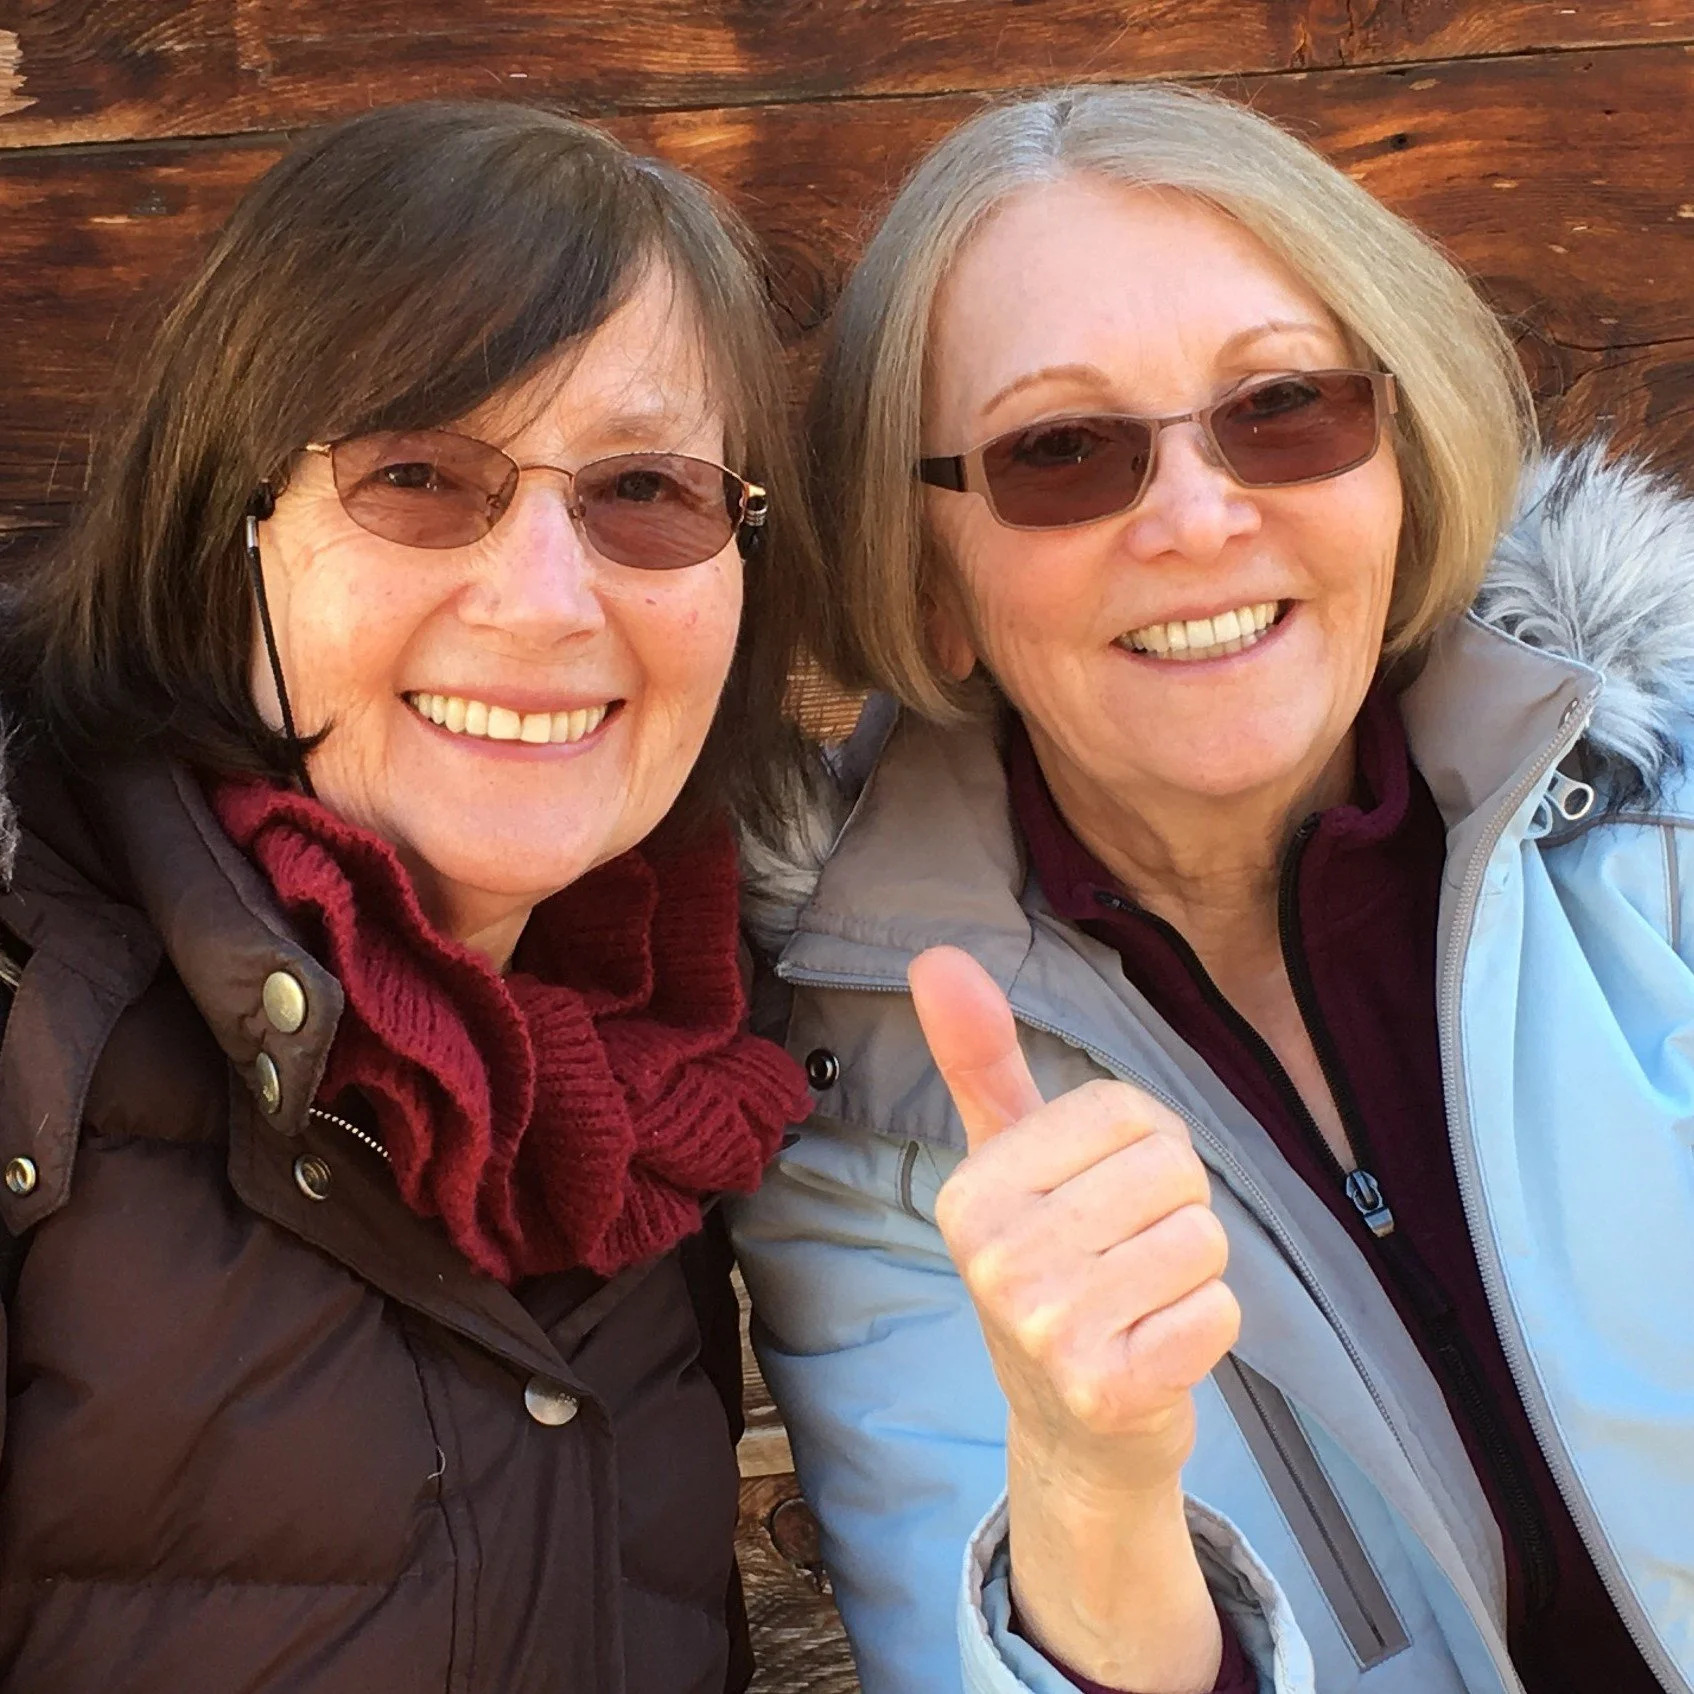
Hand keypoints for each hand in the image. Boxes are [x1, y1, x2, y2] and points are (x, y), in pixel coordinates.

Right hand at [910, 944, 1239, 1497]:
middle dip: (1175, 1208)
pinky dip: (1209, 1326)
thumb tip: (936, 954)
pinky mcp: (1110, 1387)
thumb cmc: (1053, 1271)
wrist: (1073, 1430)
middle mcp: (997, 1257)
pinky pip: (1220, 1310)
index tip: (1102, 1199)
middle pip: (1173, 1169)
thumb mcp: (1009, 1162)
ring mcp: (1048, 1327)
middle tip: (1126, 1258)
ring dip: (1195, 1271)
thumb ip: (981, 1060)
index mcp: (970, 1192)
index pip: (1125, 1111)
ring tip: (1142, 1302)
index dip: (1144, 1147)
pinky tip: (1158, 1349)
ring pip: (1203, 1237)